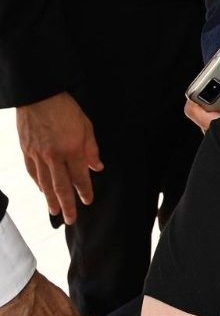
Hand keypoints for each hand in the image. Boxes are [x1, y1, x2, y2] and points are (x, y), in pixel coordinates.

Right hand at [17, 92, 100, 225]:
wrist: (38, 96)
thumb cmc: (65, 109)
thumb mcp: (86, 126)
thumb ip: (91, 149)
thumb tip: (97, 167)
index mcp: (71, 149)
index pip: (80, 177)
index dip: (84, 191)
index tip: (88, 201)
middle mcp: (53, 156)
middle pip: (60, 186)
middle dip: (67, 204)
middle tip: (70, 219)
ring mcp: (37, 154)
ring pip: (44, 183)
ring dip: (50, 199)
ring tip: (55, 211)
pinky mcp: (26, 151)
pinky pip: (33, 172)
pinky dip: (38, 184)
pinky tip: (42, 191)